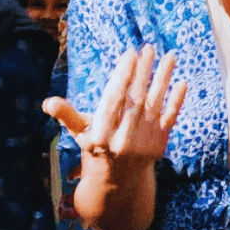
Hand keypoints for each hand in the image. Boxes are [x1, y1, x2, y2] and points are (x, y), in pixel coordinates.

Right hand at [43, 45, 185, 173]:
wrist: (118, 182)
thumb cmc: (96, 147)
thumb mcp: (79, 133)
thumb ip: (66, 115)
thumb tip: (48, 102)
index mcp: (100, 136)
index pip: (112, 99)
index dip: (121, 75)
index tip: (129, 53)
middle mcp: (122, 140)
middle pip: (135, 98)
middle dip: (143, 70)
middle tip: (148, 48)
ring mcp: (143, 142)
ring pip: (154, 103)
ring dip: (163, 78)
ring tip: (170, 56)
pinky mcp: (159, 144)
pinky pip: (170, 118)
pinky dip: (176, 100)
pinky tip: (181, 82)